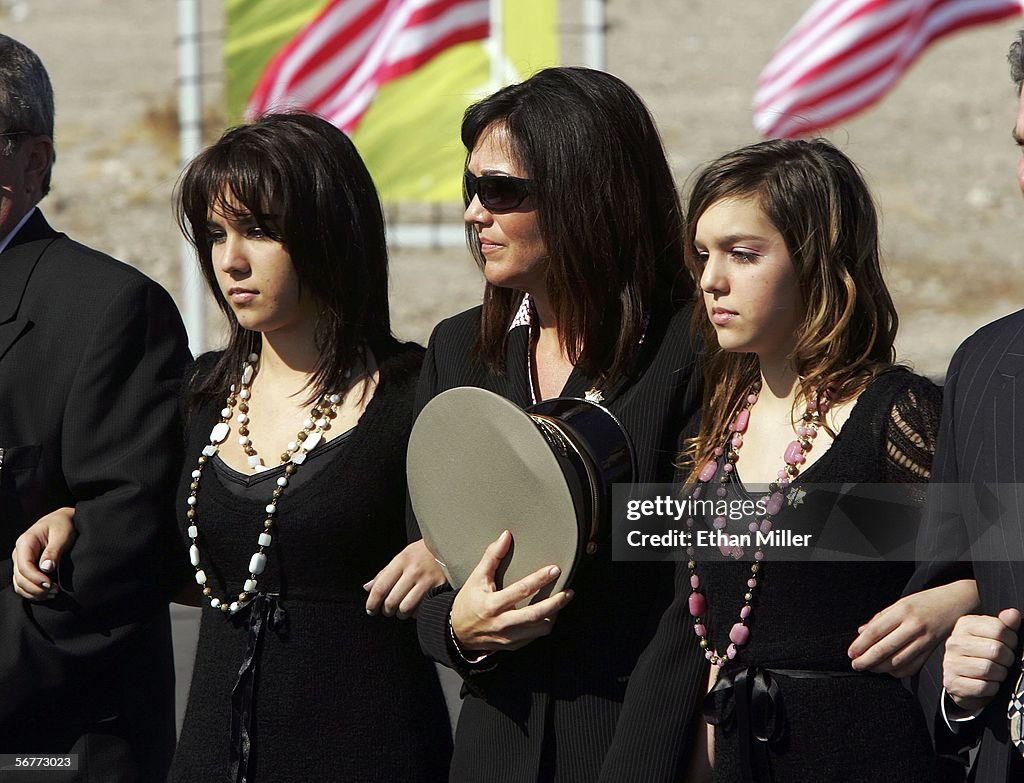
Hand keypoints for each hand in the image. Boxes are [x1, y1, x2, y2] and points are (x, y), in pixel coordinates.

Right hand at [12, 507, 77, 599]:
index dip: (35, 579)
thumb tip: (46, 568)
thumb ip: (53, 551)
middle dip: (36, 588)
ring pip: (19, 584)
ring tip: (53, 593)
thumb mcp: (62, 535)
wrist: (63, 520)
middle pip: (20, 578)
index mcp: (25, 542)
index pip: (24, 566)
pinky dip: (33, 592)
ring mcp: (21, 561)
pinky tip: (47, 593)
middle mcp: (19, 552)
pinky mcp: (26, 567)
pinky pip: (23, 584)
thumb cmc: (63, 525)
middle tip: (55, 591)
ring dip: (34, 593)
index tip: (50, 585)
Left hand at [364, 539, 446, 617]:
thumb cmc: (423, 552)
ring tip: (401, 610)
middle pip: (392, 600)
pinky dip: (415, 613)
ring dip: (400, 614)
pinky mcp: (439, 589)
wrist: (450, 547)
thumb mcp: (403, 556)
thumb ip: (384, 573)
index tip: (370, 609)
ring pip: (406, 608)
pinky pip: (422, 609)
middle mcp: (414, 571)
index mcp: (402, 561)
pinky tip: (415, 607)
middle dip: (386, 610)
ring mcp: (427, 581)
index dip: (372, 602)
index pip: (381, 587)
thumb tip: (367, 588)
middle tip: (386, 610)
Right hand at [449, 530, 572, 653]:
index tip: (554, 570)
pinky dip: (545, 624)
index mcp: (492, 605)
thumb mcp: (476, 577)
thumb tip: (506, 536)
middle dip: (556, 603)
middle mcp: (502, 623)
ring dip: (554, 614)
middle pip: (535, 614)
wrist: (458, 633)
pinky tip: (550, 613)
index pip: (520, 591)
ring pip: (539, 628)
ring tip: (562, 601)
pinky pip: (535, 636)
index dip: (539, 579)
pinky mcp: (513, 645)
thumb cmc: (468, 602)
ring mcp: (508, 637)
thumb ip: (492, 556)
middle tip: (569, 591)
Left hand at [849, 579, 979, 676]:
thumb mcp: (901, 602)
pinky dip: (899, 671)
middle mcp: (914, 626)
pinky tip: (889, 670)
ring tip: (870, 668)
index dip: (860, 645)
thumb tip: (861, 631)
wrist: (959, 601)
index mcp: (902, 611)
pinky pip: (913, 666)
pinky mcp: (933, 650)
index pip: (875, 631)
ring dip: (881, 668)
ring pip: (898, 660)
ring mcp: (925, 640)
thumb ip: (880, 618)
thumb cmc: (927, 601)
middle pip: (885, 648)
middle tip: (856, 665)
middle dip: (867, 660)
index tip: (851, 653)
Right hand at [942, 608, 1020, 713]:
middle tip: (1004, 661)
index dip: (1012, 640)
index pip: (998, 629)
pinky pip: (983, 687)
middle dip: (1007, 659)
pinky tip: (988, 683)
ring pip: (989, 669)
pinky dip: (992, 688)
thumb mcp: (994, 636)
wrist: (964, 679)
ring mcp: (951, 663)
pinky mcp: (952, 682)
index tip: (1009, 645)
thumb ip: (1005, 624)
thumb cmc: (983, 654)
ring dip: (1000, 674)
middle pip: (996, 650)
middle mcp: (954, 642)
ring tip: (996, 672)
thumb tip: (1013, 614)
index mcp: (964, 625)